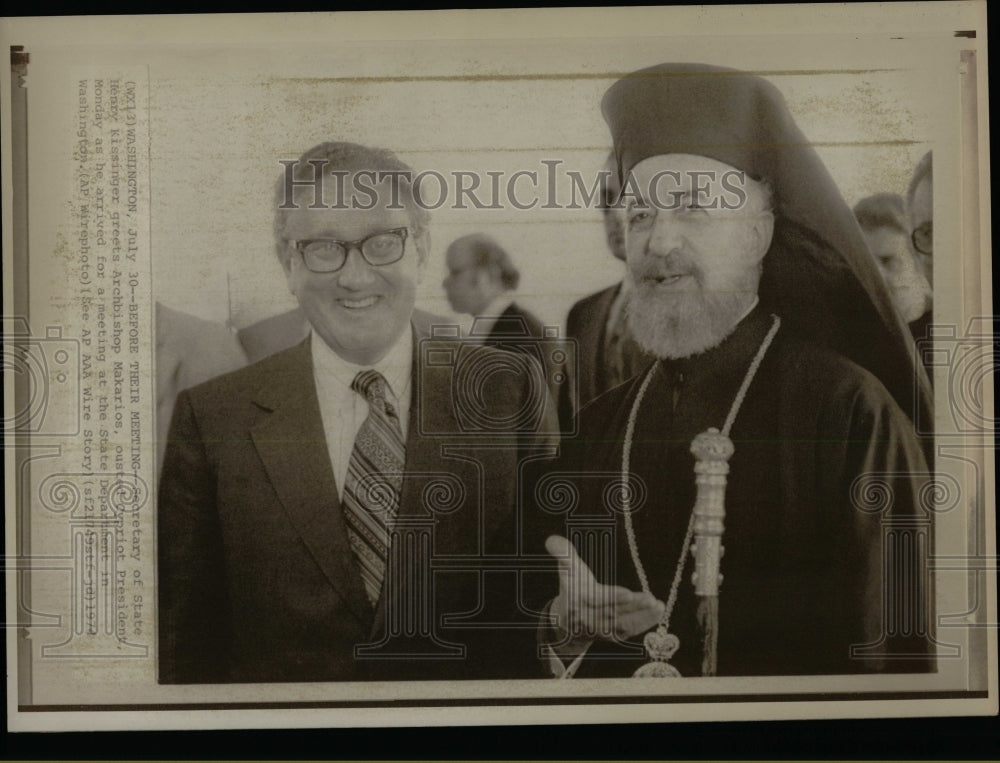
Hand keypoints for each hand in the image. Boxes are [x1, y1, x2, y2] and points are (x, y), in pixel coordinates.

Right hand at [545, 534, 663, 655]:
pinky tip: (658, 611)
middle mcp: (589, 619)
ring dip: (642, 616)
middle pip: (613, 613)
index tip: (628, 593)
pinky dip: (645, 623)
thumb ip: (563, 554)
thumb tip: (551, 539)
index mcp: (578, 602)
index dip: (612, 598)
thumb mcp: (567, 570)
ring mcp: (602, 630)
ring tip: (657, 604)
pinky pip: (630, 631)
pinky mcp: (613, 636)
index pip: (597, 601)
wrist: (568, 622)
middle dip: (632, 607)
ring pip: (624, 624)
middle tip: (649, 599)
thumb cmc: (572, 588)